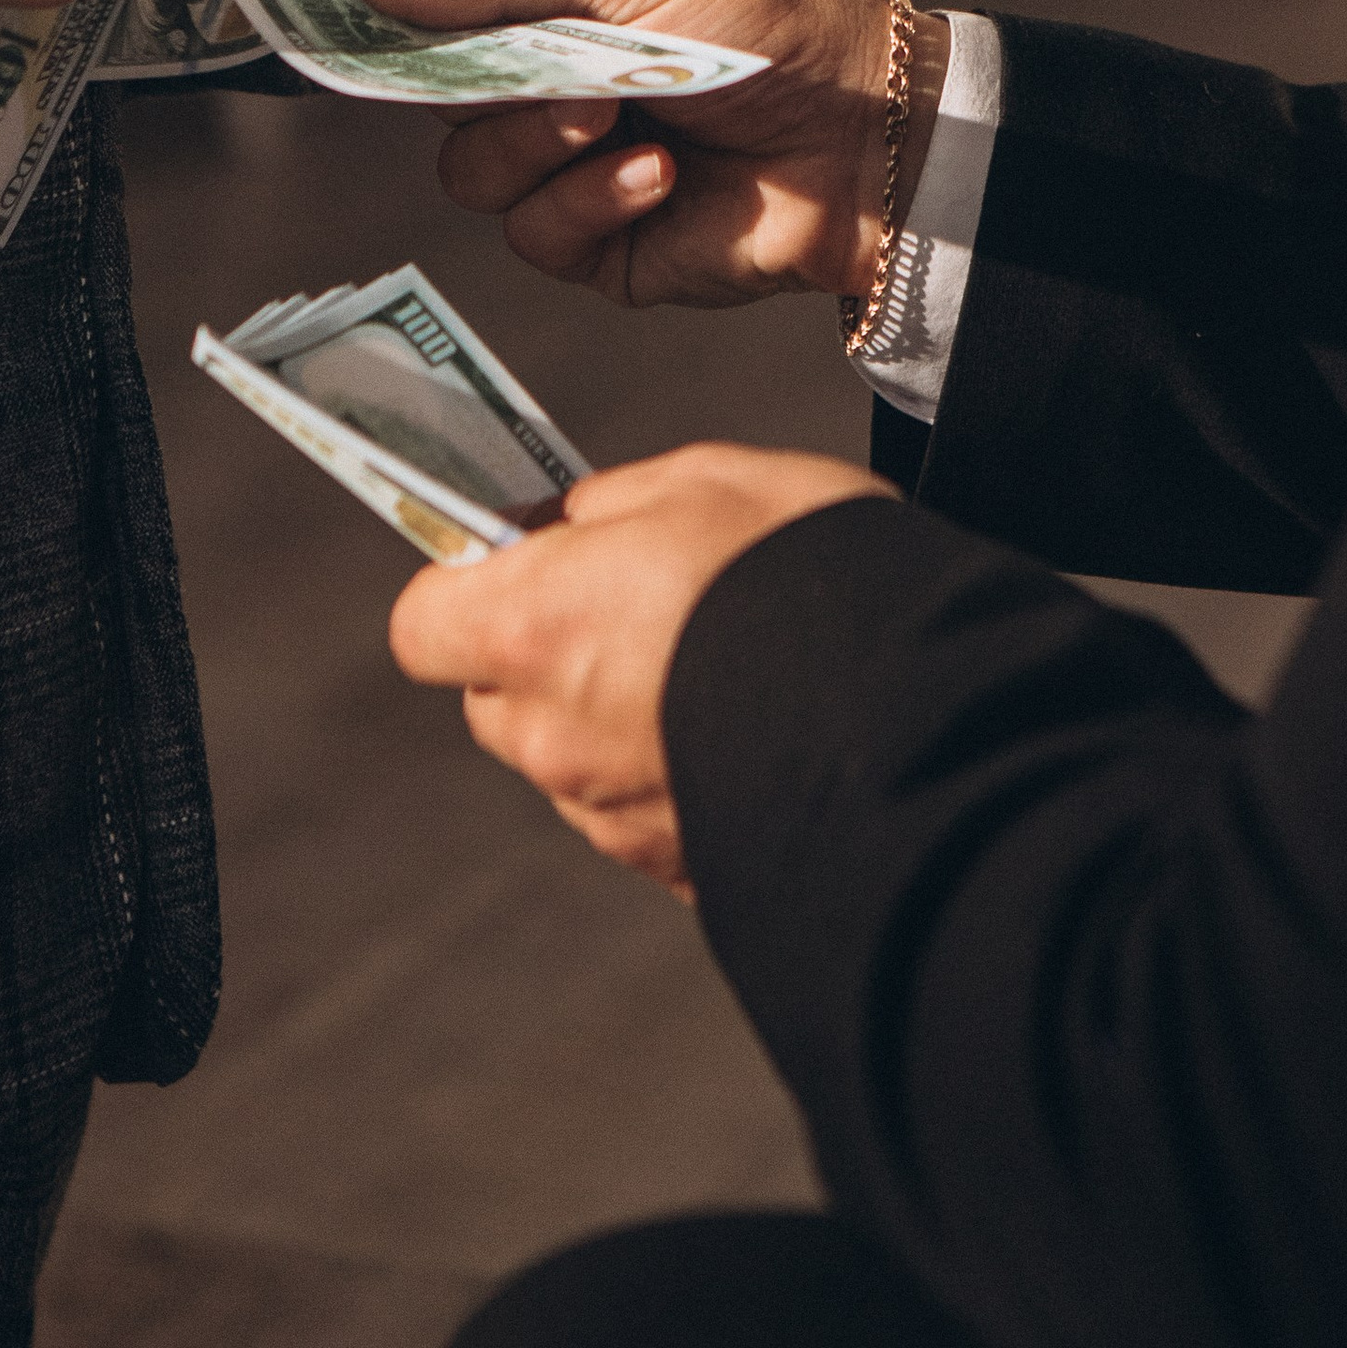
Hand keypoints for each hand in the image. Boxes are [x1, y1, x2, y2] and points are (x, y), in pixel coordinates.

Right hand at [354, 0, 947, 307]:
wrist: (874, 133)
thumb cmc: (768, 20)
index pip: (435, 4)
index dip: (394, 15)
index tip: (355, 15)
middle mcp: (550, 80)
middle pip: (436, 100)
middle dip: (487, 87)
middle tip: (562, 71)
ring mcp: (573, 165)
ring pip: (473, 176)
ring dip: (539, 147)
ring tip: (620, 119)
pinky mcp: (604, 246)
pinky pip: (539, 238)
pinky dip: (592, 202)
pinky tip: (659, 175)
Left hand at [390, 445, 891, 891]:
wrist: (923, 716)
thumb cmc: (809, 572)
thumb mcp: (706, 479)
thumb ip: (609, 503)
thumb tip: (568, 523)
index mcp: (534, 628)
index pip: (423, 624)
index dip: (465, 587)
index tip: (522, 561)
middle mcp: (554, 736)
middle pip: (495, 701)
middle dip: (542, 658)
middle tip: (634, 608)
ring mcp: (613, 815)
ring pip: (571, 763)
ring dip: (611, 723)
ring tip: (715, 671)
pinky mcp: (677, 868)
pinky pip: (645, 815)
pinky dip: (676, 778)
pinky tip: (750, 731)